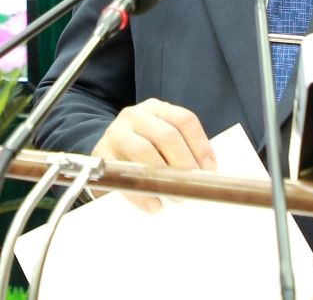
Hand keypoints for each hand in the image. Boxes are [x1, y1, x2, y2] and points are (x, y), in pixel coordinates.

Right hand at [91, 98, 215, 211]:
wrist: (104, 155)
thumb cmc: (141, 149)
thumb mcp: (160, 140)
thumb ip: (181, 149)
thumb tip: (207, 174)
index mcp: (156, 108)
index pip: (184, 120)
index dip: (201, 145)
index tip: (210, 169)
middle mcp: (135, 115)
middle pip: (167, 135)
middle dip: (184, 163)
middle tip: (193, 185)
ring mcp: (116, 132)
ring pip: (145, 151)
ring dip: (164, 177)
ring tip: (176, 196)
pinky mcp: (102, 154)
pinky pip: (126, 175)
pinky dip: (142, 193)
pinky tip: (154, 204)